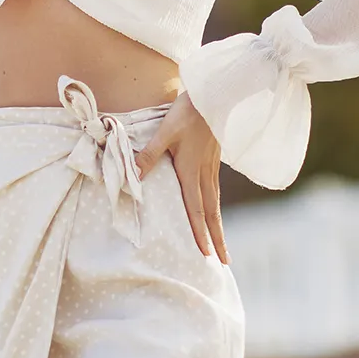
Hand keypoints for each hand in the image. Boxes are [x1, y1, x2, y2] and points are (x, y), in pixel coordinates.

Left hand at [132, 90, 228, 264]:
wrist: (214, 95)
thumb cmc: (187, 113)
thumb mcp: (164, 133)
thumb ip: (149, 156)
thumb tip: (133, 178)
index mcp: (191, 171)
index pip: (196, 209)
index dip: (200, 233)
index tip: (205, 255)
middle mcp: (203, 174)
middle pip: (212, 213)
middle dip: (217, 239)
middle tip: (224, 263)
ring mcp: (211, 167)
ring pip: (215, 203)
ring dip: (218, 226)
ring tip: (222, 245)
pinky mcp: (213, 160)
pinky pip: (214, 190)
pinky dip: (214, 207)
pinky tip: (212, 210)